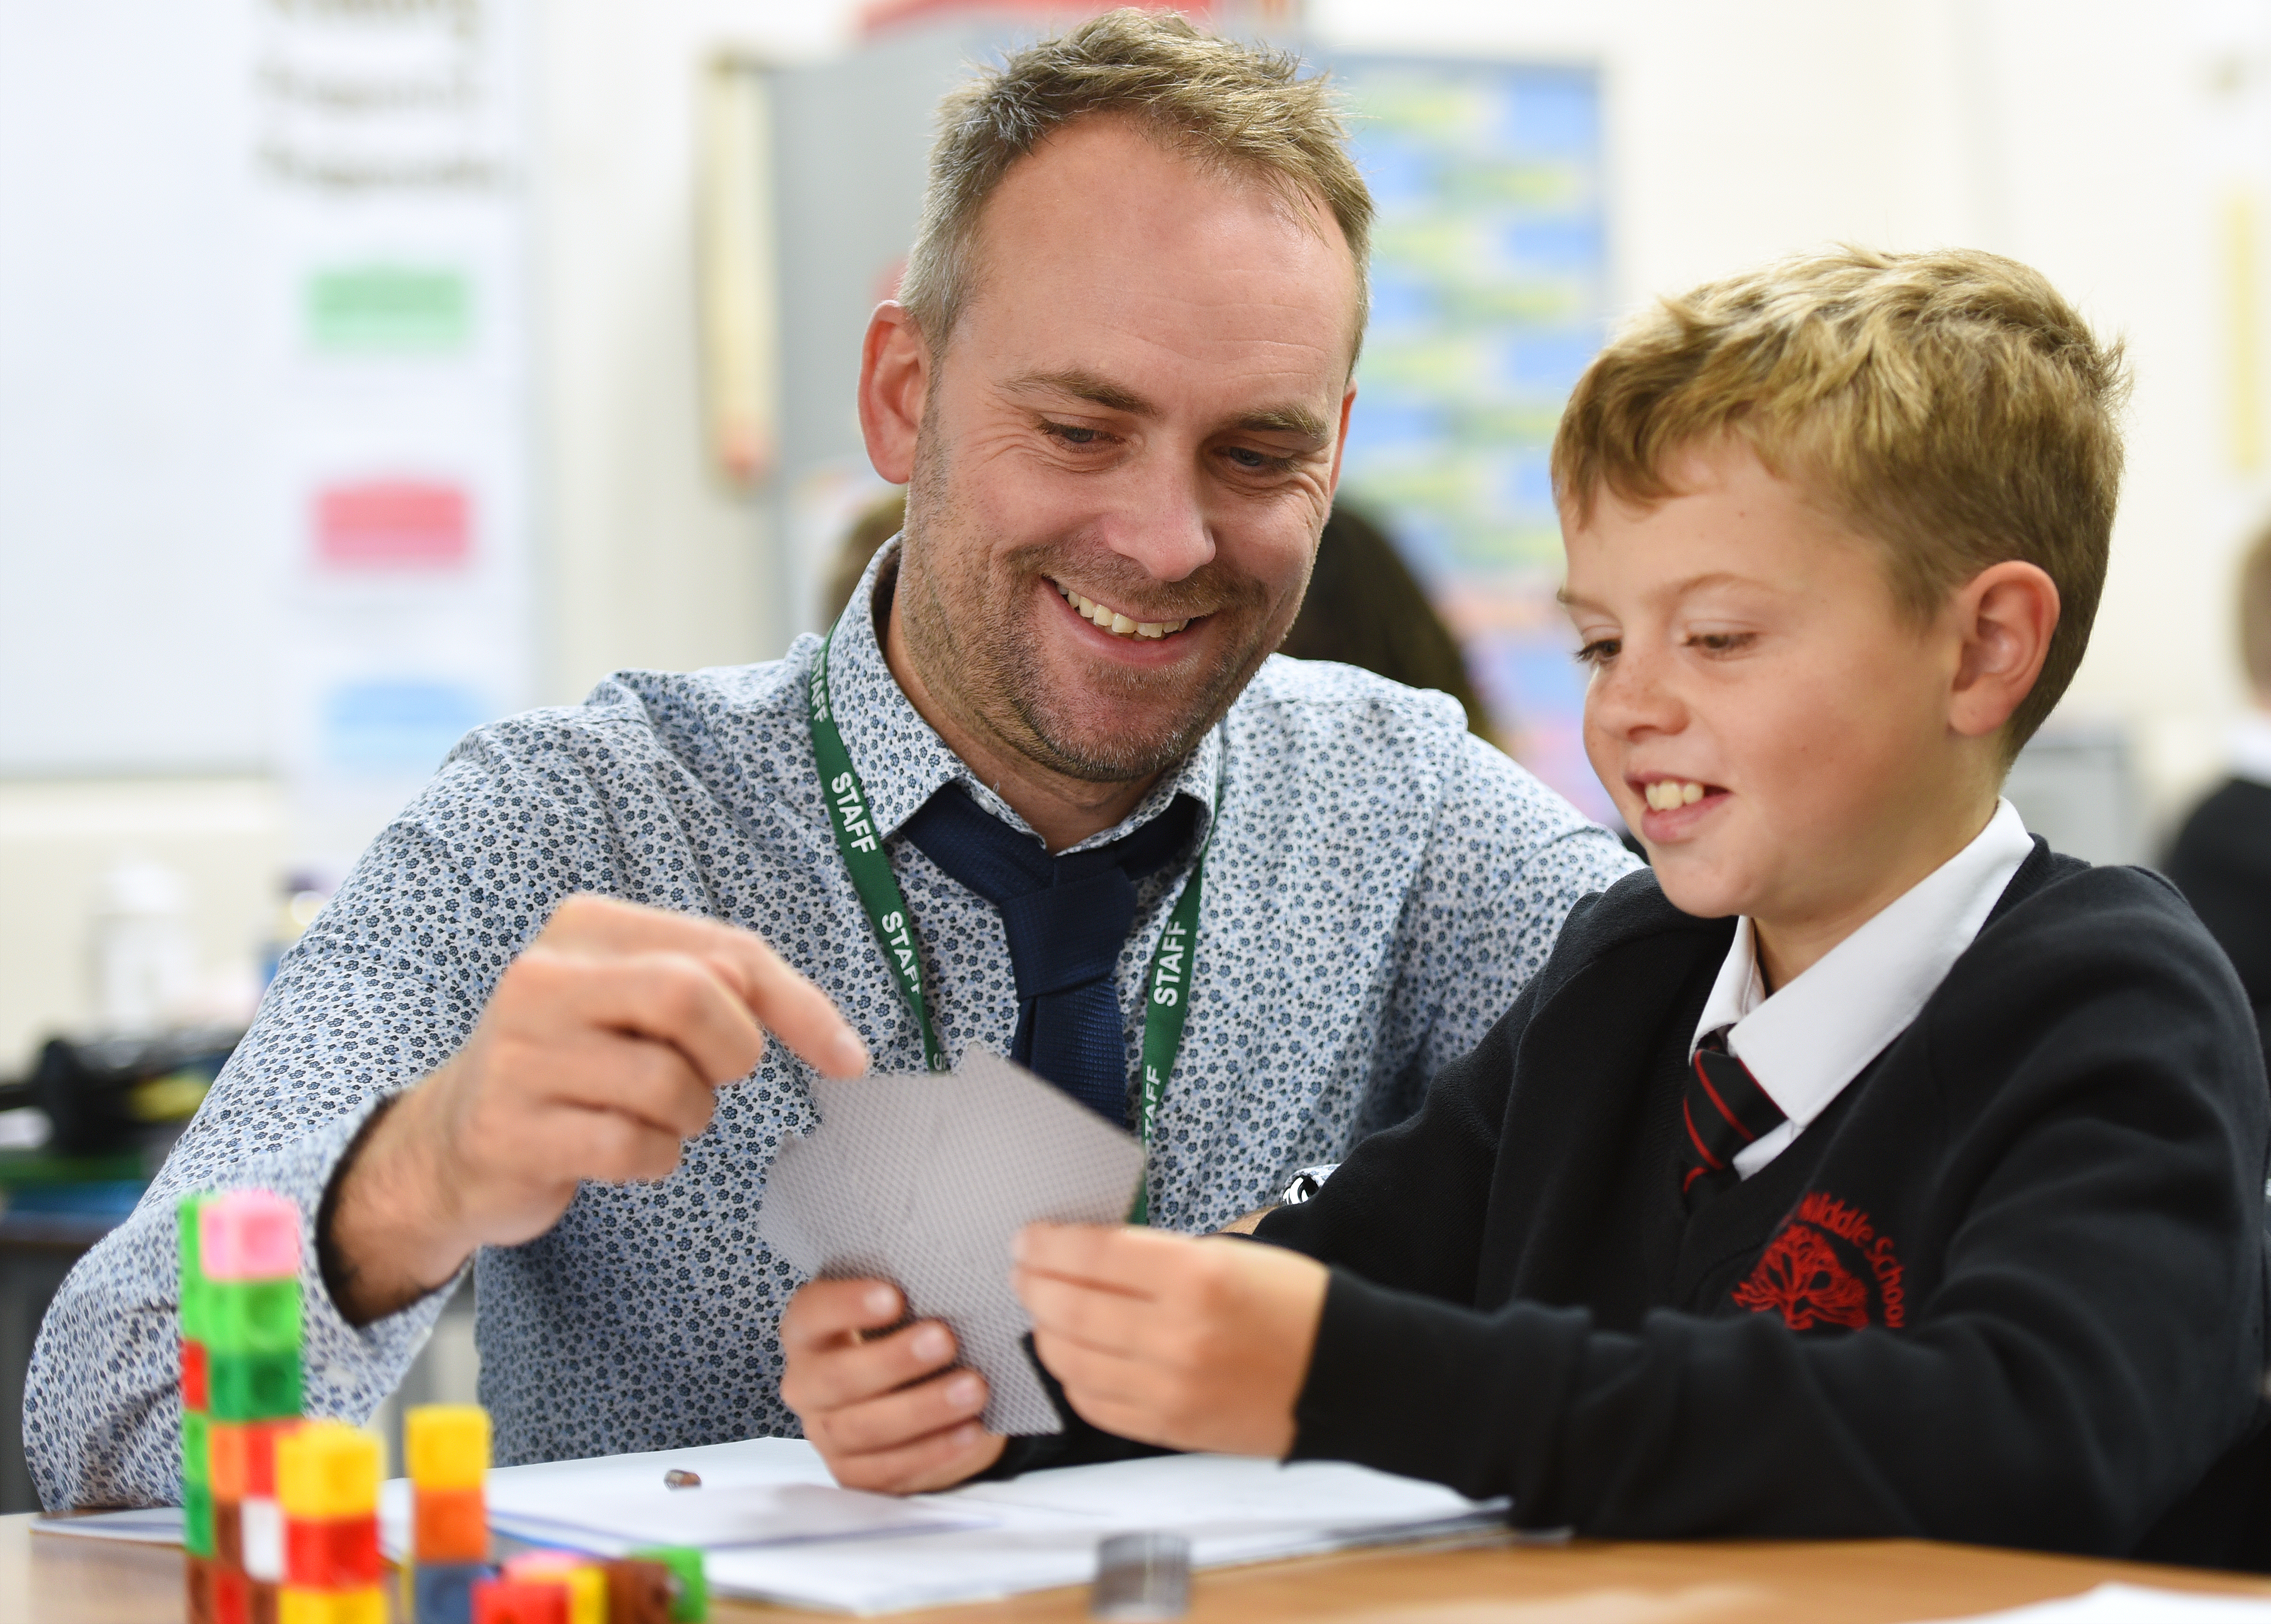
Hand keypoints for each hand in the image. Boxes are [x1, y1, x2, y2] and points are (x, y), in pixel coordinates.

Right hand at [323, 894, 867, 1322]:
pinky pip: (630, 1145)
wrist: (450, 1142)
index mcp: (587, 927)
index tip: (849, 1059)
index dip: (800, 1006)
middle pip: (694, 997)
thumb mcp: (636, 1002)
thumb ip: (722, 991)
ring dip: (690, 1116)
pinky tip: (622, 1150)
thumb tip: (842, 1045)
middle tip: (716, 1079)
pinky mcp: (510, 1127)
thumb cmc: (575, 1066)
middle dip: (732, 1052)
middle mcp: (545, 976)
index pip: (725, 952)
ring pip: (668, 1082)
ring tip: (655, 1115)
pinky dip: (652, 1158)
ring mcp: (520, 1053)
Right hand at [779, 1279, 1006, 1491]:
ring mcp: (825, 1433)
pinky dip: (931, 1450)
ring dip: (921, 1409)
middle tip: (944, 1340)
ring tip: (973, 1389)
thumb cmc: (906, 1338)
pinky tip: (968, 1430)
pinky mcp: (852, 1472)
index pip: (811, 1312)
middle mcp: (808, 1383)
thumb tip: (968, 1278)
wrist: (917, 1397)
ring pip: (861, 1428)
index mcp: (810, 1332)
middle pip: (836, 1378)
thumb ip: (919, 1295)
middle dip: (893, 1361)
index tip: (894, 1296)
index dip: (846, 1305)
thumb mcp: (907, 1311)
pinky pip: (886, 1469)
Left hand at [1012, 1225, 1328, 1457]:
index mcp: (1197, 1278)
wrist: (1349, 1376)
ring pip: (1071, 1358)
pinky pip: (1094, 1403)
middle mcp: (1177, 1335)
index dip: (1049, 1243)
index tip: (1029, 1237)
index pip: (1094, 1254)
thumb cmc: (1296, 1306)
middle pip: (1070, 1306)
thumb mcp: (1232, 1254)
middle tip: (1022, 1269)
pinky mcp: (1170, 1429)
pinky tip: (1071, 1355)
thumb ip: (1159, 1256)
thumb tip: (1089, 1255)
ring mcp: (1170, 1389)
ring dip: (1044, 1329)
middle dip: (1034, 1283)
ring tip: (1042, 1310)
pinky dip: (1072, 1376)